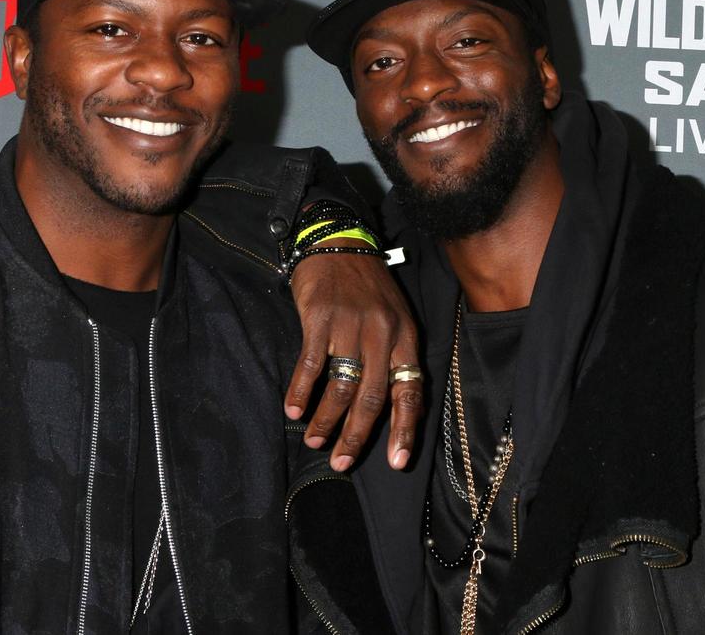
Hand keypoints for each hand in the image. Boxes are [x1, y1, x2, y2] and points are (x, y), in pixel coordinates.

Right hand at [287, 244, 420, 471]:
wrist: (340, 241)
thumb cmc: (367, 287)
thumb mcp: (395, 317)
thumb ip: (397, 357)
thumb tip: (401, 408)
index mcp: (405, 337)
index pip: (410, 391)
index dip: (405, 430)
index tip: (397, 462)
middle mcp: (382, 334)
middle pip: (372, 398)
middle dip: (356, 437)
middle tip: (341, 463)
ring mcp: (350, 326)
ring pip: (341, 387)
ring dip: (326, 421)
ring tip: (315, 441)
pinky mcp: (320, 318)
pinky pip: (311, 365)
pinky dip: (301, 392)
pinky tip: (293, 410)